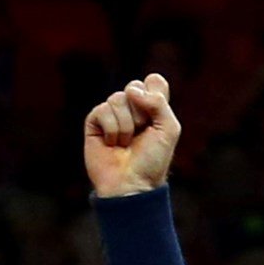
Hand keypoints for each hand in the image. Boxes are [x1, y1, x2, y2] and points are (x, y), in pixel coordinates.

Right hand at [82, 73, 180, 198]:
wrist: (131, 183)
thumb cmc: (152, 160)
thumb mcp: (168, 129)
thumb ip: (159, 102)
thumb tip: (132, 90)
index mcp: (152, 108)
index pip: (154, 81)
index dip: (155, 93)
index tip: (155, 116)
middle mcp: (132, 108)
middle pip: (134, 86)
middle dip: (140, 112)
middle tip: (141, 134)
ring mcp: (112, 114)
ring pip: (117, 98)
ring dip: (126, 125)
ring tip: (126, 143)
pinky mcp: (94, 122)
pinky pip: (102, 110)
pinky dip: (112, 129)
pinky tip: (112, 144)